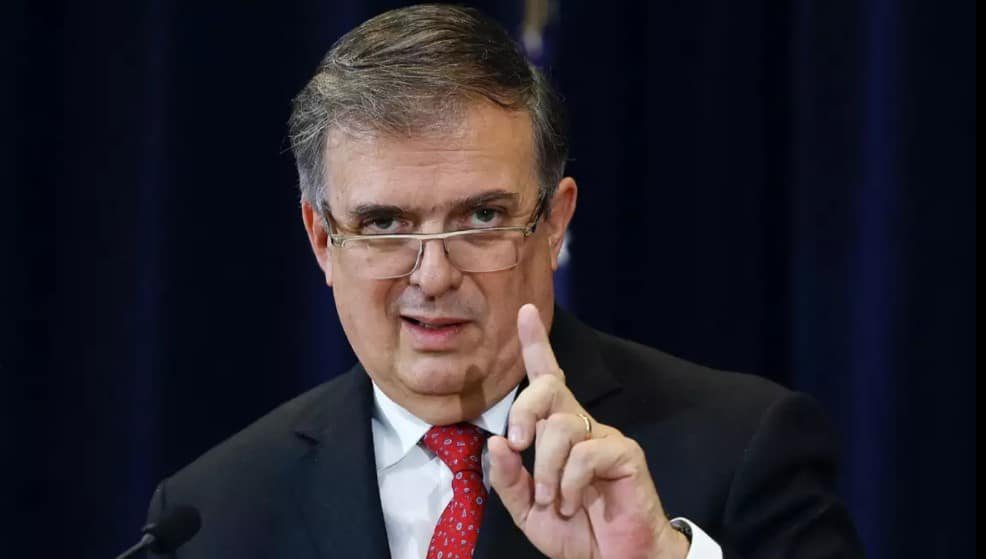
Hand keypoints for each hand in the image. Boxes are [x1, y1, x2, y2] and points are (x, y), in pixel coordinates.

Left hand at [488, 304, 688, 558]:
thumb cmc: (577, 533)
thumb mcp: (528, 511)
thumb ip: (510, 480)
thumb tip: (495, 441)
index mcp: (559, 433)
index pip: (546, 379)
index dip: (536, 344)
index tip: (524, 310)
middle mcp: (583, 427)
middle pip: (549, 388)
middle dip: (523, 410)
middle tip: (516, 443)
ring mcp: (606, 438)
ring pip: (562, 427)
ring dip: (548, 469)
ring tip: (556, 500)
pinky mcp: (627, 455)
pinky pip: (587, 454)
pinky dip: (571, 483)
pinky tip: (576, 502)